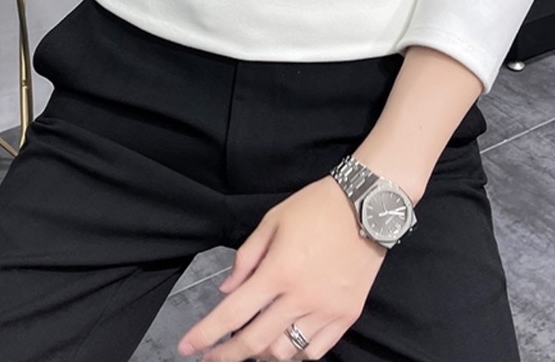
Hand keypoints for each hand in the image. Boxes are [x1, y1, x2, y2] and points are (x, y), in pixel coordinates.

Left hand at [177, 177, 385, 360]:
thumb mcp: (273, 221)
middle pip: (255, 343)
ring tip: (251, 346)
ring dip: (263, 354)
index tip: (186, 347)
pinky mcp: (347, 316)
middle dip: (227, 356)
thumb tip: (226, 291)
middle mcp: (301, 298)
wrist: (367, 207)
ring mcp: (327, 311)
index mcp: (279, 271)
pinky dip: (297, 352)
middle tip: (211, 360)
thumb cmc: (316, 208)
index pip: (234, 313)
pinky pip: (316, 350)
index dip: (206, 334)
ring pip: (286, 352)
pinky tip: (286, 344)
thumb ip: (246, 257)